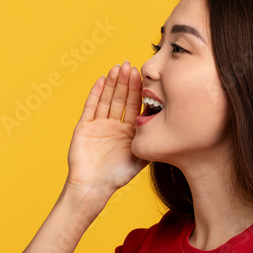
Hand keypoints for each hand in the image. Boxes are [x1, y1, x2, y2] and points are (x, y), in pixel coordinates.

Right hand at [65, 61, 148, 198]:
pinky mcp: (84, 127)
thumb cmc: (116, 177)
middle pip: (120, 98)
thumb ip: (150, 143)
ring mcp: (98, 125)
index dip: (137, 90)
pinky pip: (91, 107)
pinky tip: (101, 80)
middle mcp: (113, 125)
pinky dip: (95, 93)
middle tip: (130, 65)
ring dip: (111, 83)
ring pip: (106, 99)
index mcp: (127, 131)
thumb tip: (168, 130)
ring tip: (117, 68)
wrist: (93, 187)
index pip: (134, 105)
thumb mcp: (139, 159)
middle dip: (125, 82)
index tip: (142, 75)